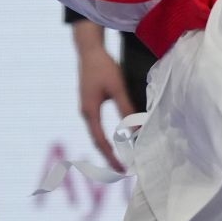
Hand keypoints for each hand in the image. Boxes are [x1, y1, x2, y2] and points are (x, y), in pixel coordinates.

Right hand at [74, 24, 137, 172]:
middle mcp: (85, 113)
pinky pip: (96, 126)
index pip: (100, 141)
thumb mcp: (117, 88)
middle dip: (107, 156)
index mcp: (90, 112)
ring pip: (96, 134)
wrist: (88, 50)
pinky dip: (104, 137)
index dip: (111, 156)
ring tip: (118, 159)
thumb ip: (126, 108)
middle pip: (96, 141)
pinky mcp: (89, 103)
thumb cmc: (104, 68)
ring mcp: (86, 108)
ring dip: (106, 147)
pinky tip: (114, 140)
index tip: (121, 168)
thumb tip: (135, 128)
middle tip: (120, 170)